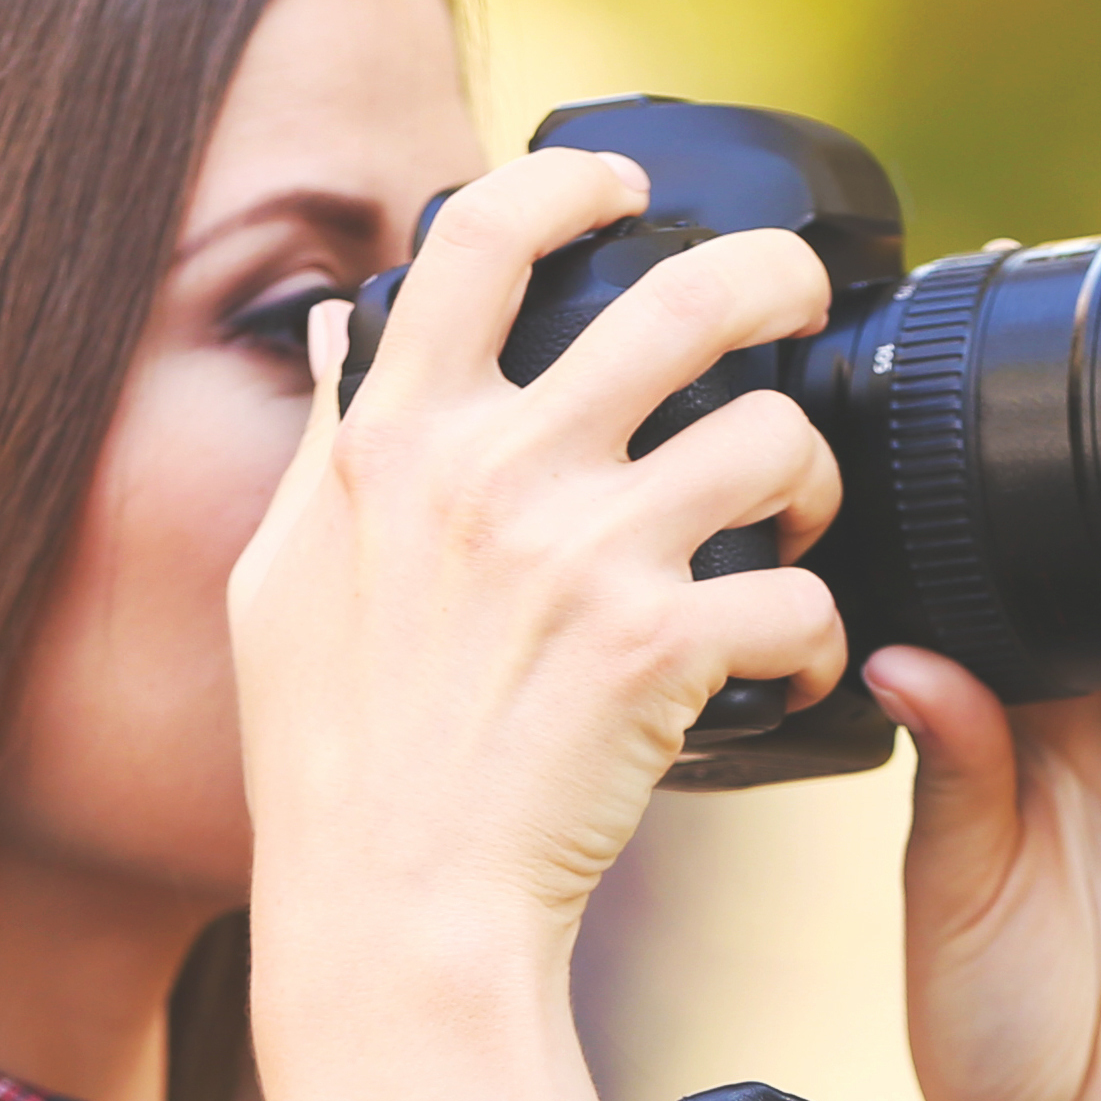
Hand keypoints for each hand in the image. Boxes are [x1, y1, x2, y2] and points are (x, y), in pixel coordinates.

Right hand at [230, 148, 845, 1100]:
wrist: (390, 917)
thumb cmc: (330, 765)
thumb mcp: (279, 583)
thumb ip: (327, 447)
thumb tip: (341, 332)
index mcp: (396, 440)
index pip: (481, 239)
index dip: (569, 183)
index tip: (623, 185)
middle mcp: (493, 473)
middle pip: (683, 298)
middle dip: (775, 279)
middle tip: (804, 301)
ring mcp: (582, 556)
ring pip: (776, 440)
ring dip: (816, 479)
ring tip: (808, 524)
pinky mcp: (661, 650)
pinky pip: (802, 601)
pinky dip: (822, 641)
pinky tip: (802, 671)